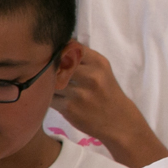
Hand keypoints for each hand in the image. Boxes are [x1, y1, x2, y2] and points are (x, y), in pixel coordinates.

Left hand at [51, 41, 167, 167]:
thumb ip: (81, 59)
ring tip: (55, 87)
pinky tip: (59, 99)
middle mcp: (91, 76)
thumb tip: (54, 47)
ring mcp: (80, 92)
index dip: (60, 50)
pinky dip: (49, 97)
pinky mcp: (70, 107)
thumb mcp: (101, 71)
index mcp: (99, 63)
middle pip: (57, 62)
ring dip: (48, 83)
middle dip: (51, 67)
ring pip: (50, 80)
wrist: (119, 121)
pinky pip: (49, 97)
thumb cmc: (106, 93)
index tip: (58, 56)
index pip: (70, 46)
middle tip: (52, 73)